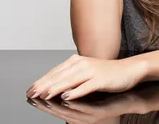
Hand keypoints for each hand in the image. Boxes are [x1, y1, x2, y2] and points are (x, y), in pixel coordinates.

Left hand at [26, 53, 147, 101]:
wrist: (128, 70)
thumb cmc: (106, 74)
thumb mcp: (85, 72)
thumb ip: (70, 76)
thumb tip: (53, 85)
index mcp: (75, 61)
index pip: (54, 72)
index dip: (41, 81)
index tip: (29, 90)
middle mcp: (81, 64)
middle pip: (58, 76)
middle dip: (43, 86)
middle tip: (30, 94)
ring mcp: (90, 71)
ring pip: (69, 81)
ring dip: (55, 88)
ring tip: (43, 96)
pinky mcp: (100, 79)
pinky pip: (85, 86)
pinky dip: (75, 92)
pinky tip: (66, 97)